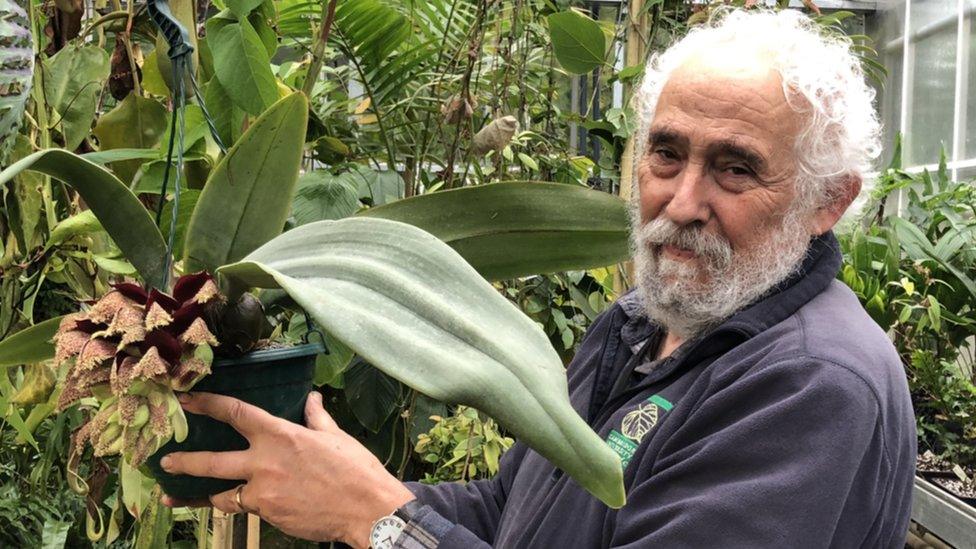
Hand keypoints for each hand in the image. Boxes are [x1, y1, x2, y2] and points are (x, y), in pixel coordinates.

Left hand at [159, 391, 414, 546]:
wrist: (367, 510)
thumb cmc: (355, 470)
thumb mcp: (336, 437)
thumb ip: (317, 418)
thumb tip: (312, 399)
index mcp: (281, 435)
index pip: (236, 413)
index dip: (208, 404)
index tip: (187, 399)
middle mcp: (265, 462)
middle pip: (213, 461)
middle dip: (185, 461)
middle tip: (164, 461)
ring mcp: (264, 492)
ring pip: (221, 494)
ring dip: (197, 495)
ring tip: (173, 496)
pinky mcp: (268, 515)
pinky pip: (244, 508)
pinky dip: (236, 505)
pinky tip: (224, 506)